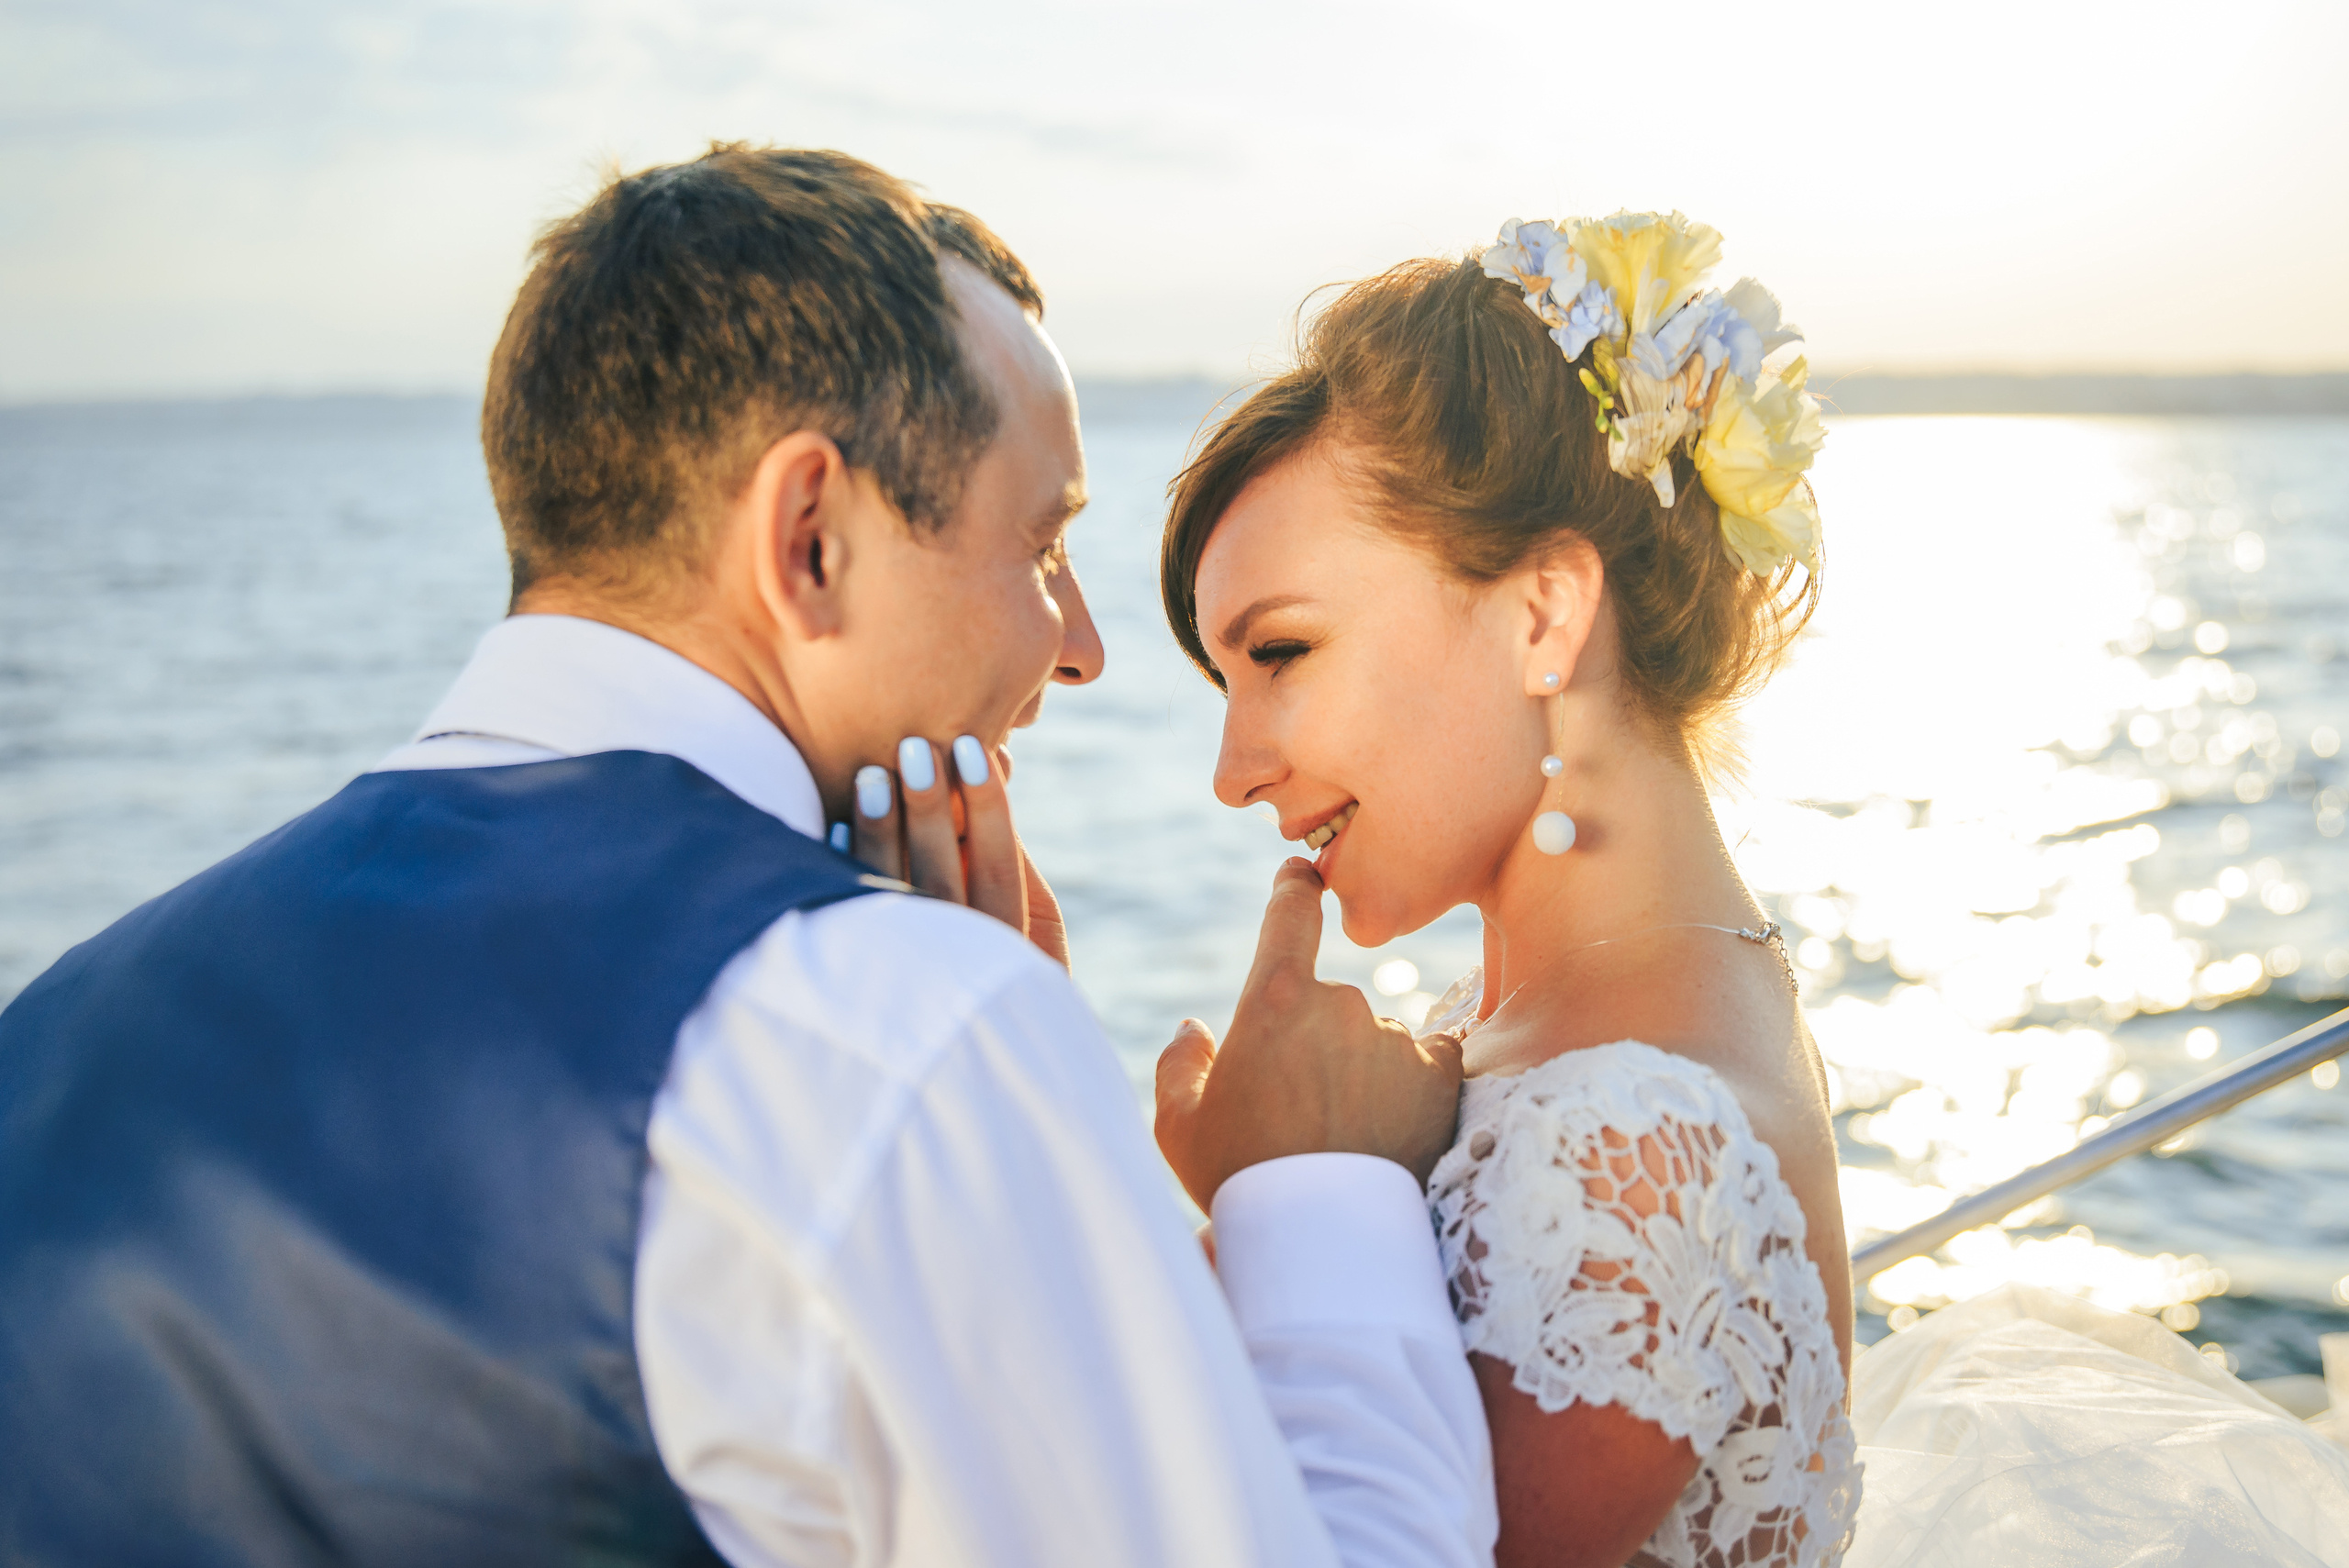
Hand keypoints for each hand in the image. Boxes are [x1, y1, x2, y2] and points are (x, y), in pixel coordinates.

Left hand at [851, 736, 1069, 968]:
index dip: (989, 807)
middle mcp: (959, 960)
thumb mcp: (1030, 922)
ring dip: (881, 831)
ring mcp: (907, 968)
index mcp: (1007, 944)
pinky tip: (837, 825)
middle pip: (941, 877)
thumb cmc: (1001, 956)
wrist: (962, 1052)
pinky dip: (842, 868)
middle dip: (929, 809)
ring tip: (873, 775)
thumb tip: (989, 768)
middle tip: (916, 748)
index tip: (975, 749)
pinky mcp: (860, 969)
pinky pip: (846, 919)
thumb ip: (1005, 858)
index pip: (1000, 868)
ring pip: (890, 895)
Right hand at [1154, 858, 1464, 1210]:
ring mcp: (1396, 1038)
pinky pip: (1427, 1062)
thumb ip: (1179, 1066)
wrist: (1322, 1243)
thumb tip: (1196, 1029)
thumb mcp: (1179, 1127)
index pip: (1291, 913)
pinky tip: (1391, 1131)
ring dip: (1361, 1072)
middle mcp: (1342, 1004)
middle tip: (1298, 1115)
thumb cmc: (1239, 1181)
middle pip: (1327, 1001)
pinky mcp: (1441, 1076)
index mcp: (1275, 1000)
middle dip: (1314, 1044)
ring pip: (1375, 1040)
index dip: (1294, 889)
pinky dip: (1412, 1086)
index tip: (1301, 877)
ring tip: (1343, 1141)